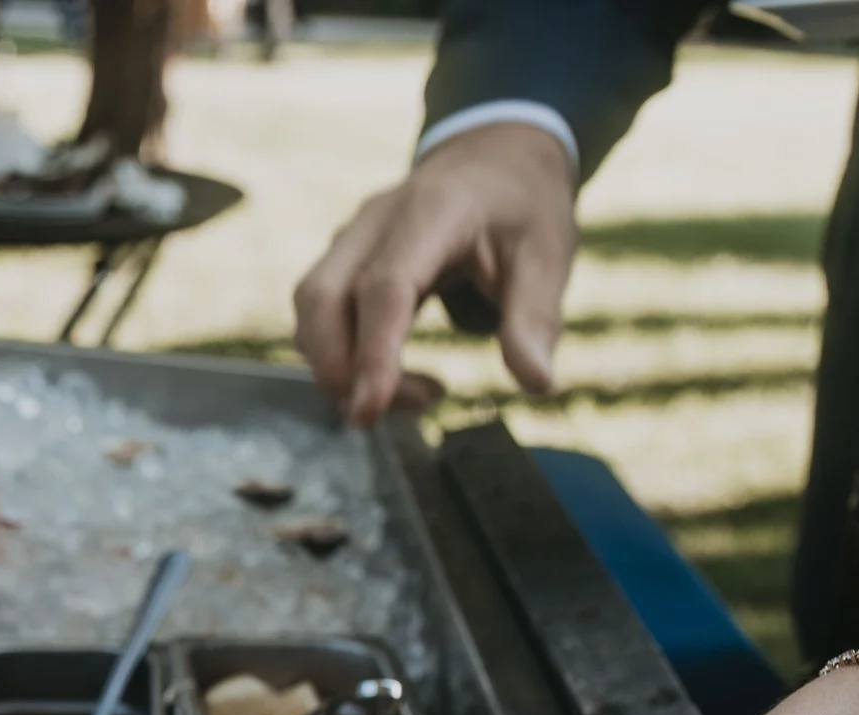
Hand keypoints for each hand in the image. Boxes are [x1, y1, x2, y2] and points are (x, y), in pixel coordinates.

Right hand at [294, 123, 576, 427]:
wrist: (495, 156)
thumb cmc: (523, 207)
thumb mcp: (549, 255)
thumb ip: (535, 318)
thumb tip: (536, 382)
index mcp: (434, 210)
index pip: (385, 286)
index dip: (372, 352)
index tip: (371, 409)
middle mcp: (376, 220)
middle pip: (321, 298)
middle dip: (336, 369)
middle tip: (384, 414)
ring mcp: (351, 236)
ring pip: (309, 309)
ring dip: (338, 367)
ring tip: (410, 394)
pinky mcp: (342, 258)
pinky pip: (319, 314)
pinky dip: (340, 354)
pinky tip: (389, 374)